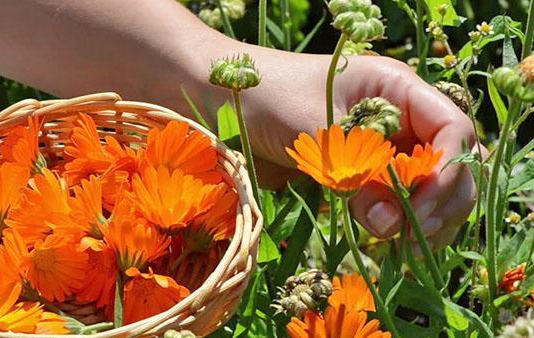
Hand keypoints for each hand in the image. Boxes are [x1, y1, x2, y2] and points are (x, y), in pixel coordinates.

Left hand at [222, 52, 476, 248]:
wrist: (229, 100)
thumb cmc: (270, 96)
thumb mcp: (316, 130)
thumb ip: (356, 175)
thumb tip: (390, 225)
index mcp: (398, 88)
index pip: (452, 129)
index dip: (448, 170)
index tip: (421, 206)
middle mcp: (401, 117)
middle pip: (452, 162)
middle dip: (442, 200)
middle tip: (412, 234)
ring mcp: (386, 146)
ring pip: (432, 186)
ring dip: (428, 217)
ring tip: (402, 246)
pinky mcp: (367, 172)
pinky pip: (399, 199)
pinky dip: (402, 222)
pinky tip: (389, 241)